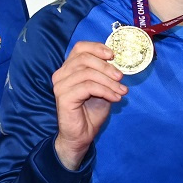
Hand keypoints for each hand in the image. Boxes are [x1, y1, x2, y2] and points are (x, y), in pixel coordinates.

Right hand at [52, 41, 127, 169]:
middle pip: (85, 59)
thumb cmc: (91, 112)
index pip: (80, 48)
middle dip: (107, 67)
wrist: (82, 135)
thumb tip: (119, 65)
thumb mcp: (103, 88)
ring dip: (109, 82)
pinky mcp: (64, 97)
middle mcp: (61, 74)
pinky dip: (105, 91)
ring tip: (121, 91)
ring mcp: (60, 85)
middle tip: (121, 78)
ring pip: (88, 73)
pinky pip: (88, 87)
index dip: (97, 48)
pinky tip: (115, 98)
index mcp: (69, 68)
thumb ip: (106, 75)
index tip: (113, 55)